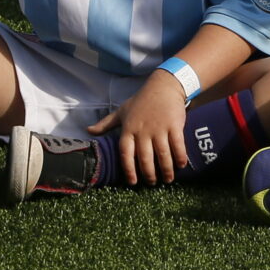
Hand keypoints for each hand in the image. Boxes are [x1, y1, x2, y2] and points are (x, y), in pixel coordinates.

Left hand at [90, 69, 189, 184]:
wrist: (164, 85)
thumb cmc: (141, 100)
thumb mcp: (122, 111)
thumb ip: (105, 124)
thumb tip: (87, 130)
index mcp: (128, 129)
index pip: (125, 153)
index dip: (128, 169)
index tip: (132, 182)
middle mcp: (143, 131)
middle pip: (145, 158)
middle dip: (149, 174)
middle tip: (152, 183)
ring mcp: (159, 128)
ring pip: (162, 155)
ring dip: (166, 170)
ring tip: (167, 180)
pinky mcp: (174, 125)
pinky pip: (178, 145)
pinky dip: (180, 157)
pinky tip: (181, 165)